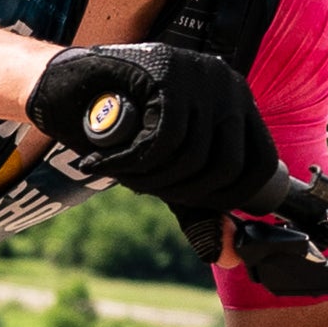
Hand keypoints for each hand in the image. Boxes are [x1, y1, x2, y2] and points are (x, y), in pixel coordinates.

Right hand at [24, 42, 273, 210]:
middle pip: (230, 165)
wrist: (65, 88)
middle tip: (149, 189)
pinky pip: (166, 140)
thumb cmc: (121, 133)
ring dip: (155, 180)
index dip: (232, 197)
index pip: (262, 164)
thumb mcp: (170, 174)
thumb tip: (230, 256)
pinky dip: (137, 164)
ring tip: (126, 174)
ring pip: (195, 156)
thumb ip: (199, 209)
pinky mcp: (167, 71)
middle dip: (185, 192)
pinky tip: (112, 163)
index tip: (195, 203)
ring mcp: (199, 74)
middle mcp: (227, 84)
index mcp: (238, 105)